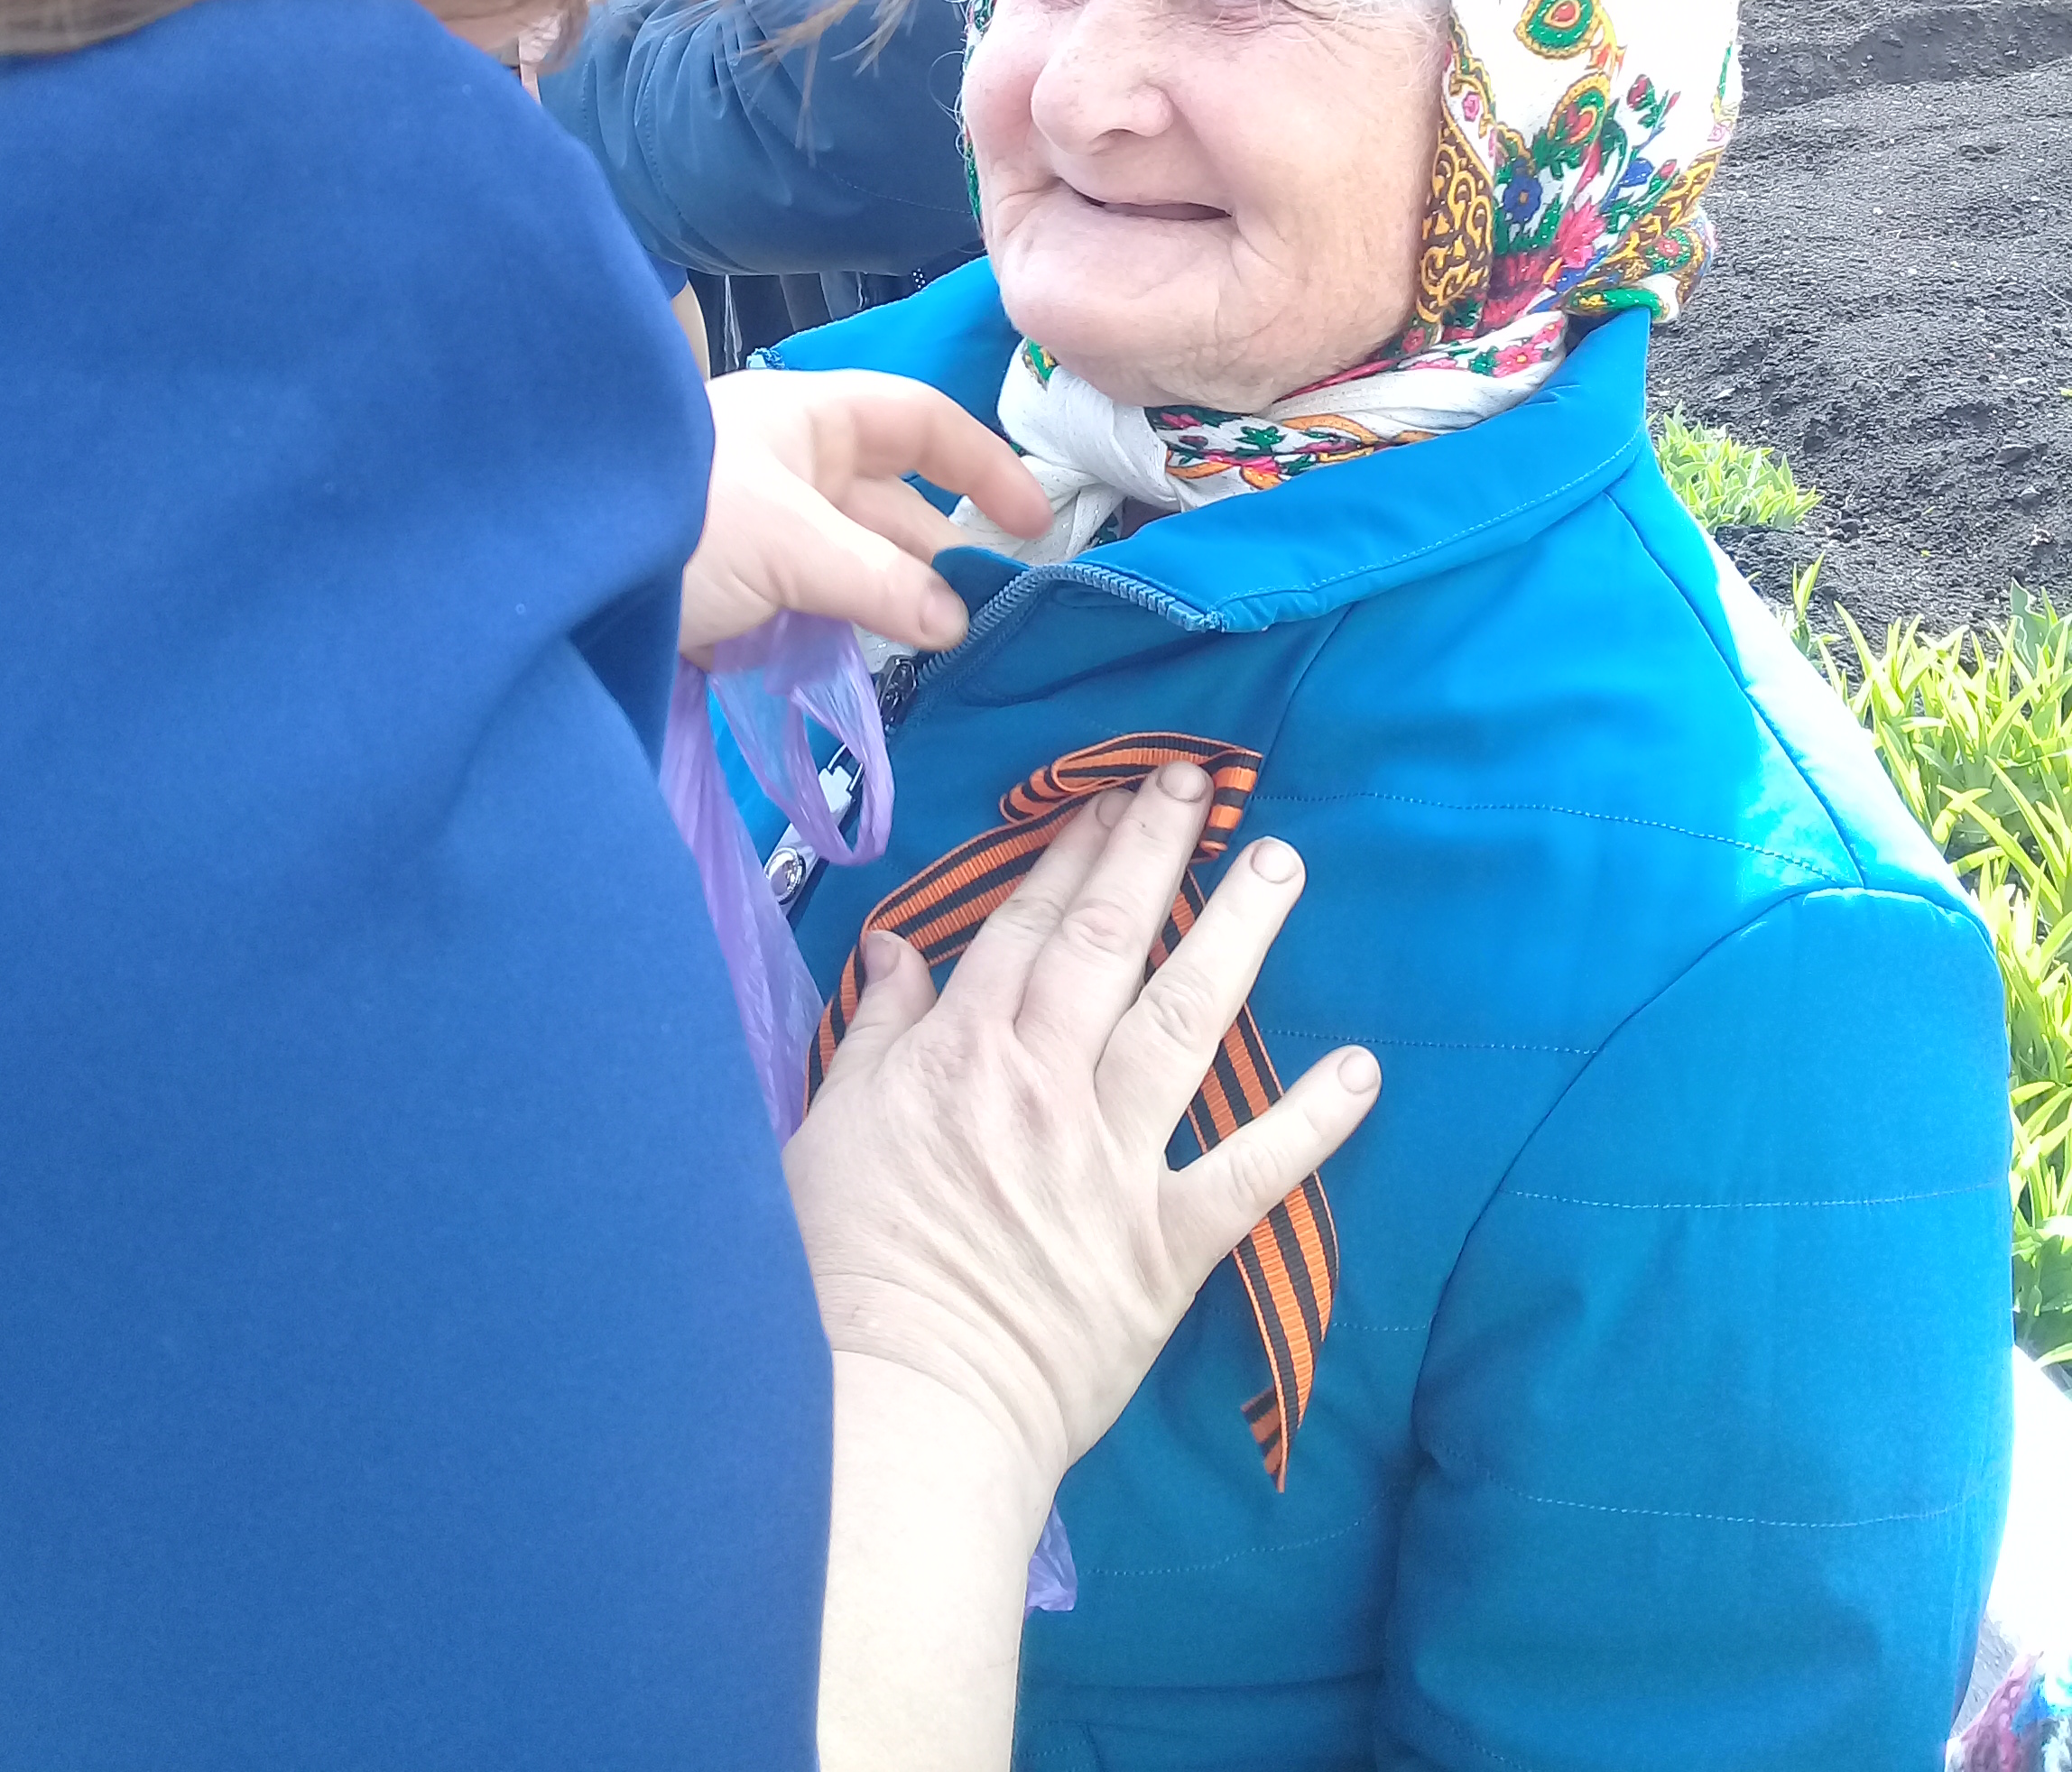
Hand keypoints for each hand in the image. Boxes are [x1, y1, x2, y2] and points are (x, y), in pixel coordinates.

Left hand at [678, 369, 1049, 658]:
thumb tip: (956, 622)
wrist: (545, 576)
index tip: (1035, 523)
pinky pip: (804, 608)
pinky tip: (861, 667)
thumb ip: (881, 583)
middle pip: (889, 504)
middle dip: (936, 556)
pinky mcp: (725, 592)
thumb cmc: (678, 520)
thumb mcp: (791, 544)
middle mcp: (785, 465)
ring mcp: (754, 529)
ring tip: (931, 651)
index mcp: (807, 419)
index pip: (918, 423)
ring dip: (889, 604)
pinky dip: (837, 634)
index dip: (982, 465)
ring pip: (849, 564)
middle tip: (981, 618)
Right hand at [785, 762, 1381, 1500]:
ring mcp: (1115, 1159)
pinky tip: (1360, 1068)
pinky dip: (1310, 1119)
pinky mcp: (1166, 1245)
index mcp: (963, 1054)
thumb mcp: (826, 1128)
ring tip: (1280, 864)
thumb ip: (876, 1033)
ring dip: (1238, 935)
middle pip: (1110, 944)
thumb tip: (900, 948)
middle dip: (1155, 852)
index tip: (1106, 799)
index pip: (1025, 928)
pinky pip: (1252, 1172)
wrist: (898, 1402)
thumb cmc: (841, 1271)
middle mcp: (1048, 1085)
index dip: (1068, 855)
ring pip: (1188, 1020)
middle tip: (1198, 784)